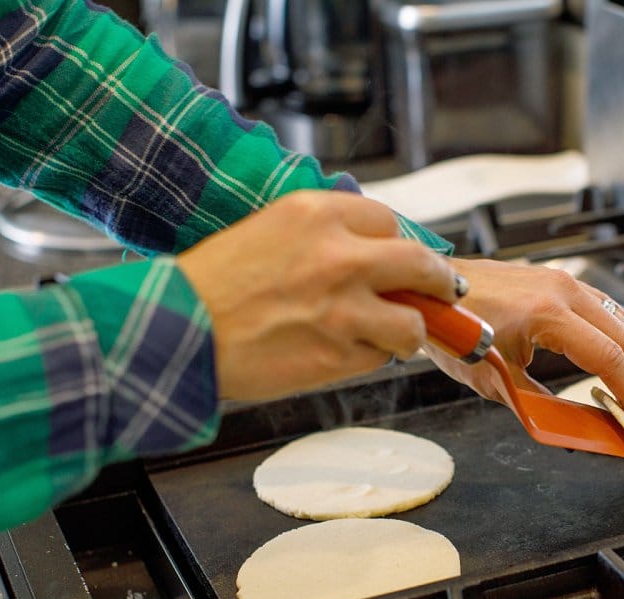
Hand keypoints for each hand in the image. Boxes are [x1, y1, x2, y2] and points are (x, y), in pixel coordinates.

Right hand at [176, 191, 458, 400]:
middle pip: (422, 265)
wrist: (178, 332)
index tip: (406, 259)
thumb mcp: (268, 231)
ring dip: (407, 332)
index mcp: (317, 214)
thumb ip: (324, 237)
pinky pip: (378, 358)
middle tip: (445, 294)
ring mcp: (345, 308)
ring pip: (412, 323)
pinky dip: (368, 359)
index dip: (400, 244)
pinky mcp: (341, 353)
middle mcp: (340, 255)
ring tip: (390, 336)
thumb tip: (372, 254)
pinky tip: (337, 353)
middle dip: (439, 283)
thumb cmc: (213, 286)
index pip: (389, 222)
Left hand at [425, 258, 623, 427]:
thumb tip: (571, 427)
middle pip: (621, 338)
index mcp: (547, 315)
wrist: (430, 291)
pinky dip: (619, 325)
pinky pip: (600, 303)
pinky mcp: (554, 279)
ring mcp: (559, 280)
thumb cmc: (453, 330)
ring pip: (615, 318)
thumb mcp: (493, 378)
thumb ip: (536, 403)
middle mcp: (561, 291)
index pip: (609, 357)